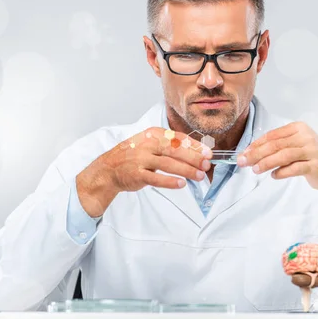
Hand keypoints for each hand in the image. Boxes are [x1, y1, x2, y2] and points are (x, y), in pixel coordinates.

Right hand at [76, 127, 211, 216]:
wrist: (109, 169)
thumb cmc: (134, 156)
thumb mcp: (150, 144)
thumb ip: (170, 145)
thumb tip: (196, 150)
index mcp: (153, 134)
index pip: (177, 138)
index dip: (194, 146)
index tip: (208, 152)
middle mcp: (147, 144)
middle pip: (175, 150)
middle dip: (193, 158)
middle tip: (206, 164)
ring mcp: (141, 159)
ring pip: (168, 164)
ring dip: (186, 170)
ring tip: (199, 176)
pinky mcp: (136, 174)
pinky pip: (156, 178)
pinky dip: (169, 181)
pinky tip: (181, 184)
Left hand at [237, 122, 317, 202]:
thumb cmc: (312, 157)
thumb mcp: (296, 145)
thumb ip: (278, 146)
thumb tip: (252, 152)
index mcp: (299, 128)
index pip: (272, 135)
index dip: (256, 144)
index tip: (244, 152)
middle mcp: (305, 137)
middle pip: (275, 145)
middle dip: (256, 154)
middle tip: (243, 161)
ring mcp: (311, 150)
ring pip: (283, 155)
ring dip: (266, 163)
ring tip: (255, 170)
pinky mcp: (315, 165)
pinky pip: (294, 168)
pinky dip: (281, 172)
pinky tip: (273, 176)